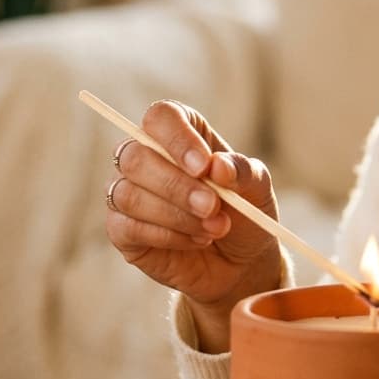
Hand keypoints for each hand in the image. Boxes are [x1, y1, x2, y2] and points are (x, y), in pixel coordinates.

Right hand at [104, 100, 282, 350]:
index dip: (177, 139)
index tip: (204, 167)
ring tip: (215, 227)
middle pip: (135, 156)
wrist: (242, 261)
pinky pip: (128, 227)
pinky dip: (169, 236)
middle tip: (213, 206)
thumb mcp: (257, 187)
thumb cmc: (246, 212)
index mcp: (181, 133)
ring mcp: (128, 192)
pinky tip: (196, 240)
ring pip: (128, 194)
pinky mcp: (122, 230)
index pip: (160, 117)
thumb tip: (216, 165)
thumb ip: (241, 170)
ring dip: (177, 215)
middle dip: (177, 186)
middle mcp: (147, 156)